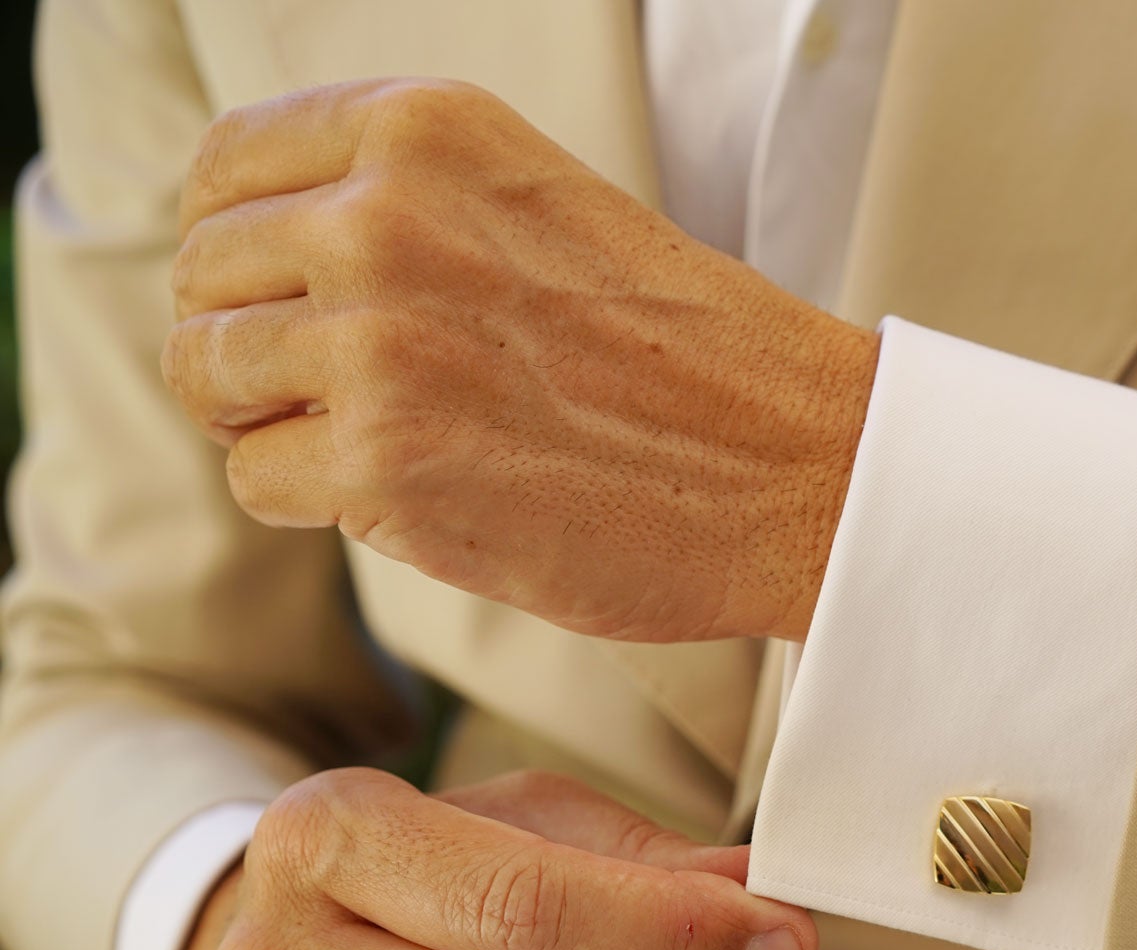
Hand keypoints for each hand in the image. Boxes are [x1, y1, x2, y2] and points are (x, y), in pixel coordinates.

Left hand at [161, 78, 878, 643]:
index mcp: (425, 130)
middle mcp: (383, 217)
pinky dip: (316, 497)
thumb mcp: (540, 203)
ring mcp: (376, 344)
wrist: (796, 465)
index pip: (227, 172)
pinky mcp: (384, 466)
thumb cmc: (689, 351)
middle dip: (254, 345)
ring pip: (211, 377)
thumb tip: (265, 263)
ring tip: (382, 440)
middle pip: (205, 281)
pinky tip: (413, 490)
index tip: (285, 300)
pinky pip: (258, 478)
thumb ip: (405, 203)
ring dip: (276, 422)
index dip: (239, 247)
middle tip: (344, 392)